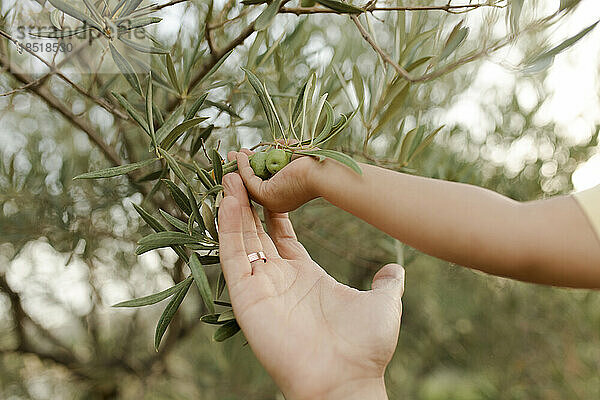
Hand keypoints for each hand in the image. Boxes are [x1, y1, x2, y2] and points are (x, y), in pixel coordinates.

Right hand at [218, 173, 405, 399]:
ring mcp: (259, 285)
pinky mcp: (245, 295)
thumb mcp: (382, 303)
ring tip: (232, 172)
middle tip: (241, 167)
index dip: (274, 206)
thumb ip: (386, 283)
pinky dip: (228, 225)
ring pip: (240, 237)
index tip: (271, 179)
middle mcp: (278, 278)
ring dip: (234, 205)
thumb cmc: (364, 347)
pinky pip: (232, 254)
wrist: (346, 380)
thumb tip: (395, 268)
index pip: (281, 233)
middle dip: (248, 198)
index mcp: (304, 275)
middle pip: (256, 230)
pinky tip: (229, 197)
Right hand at [231, 150, 319, 212]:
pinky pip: (249, 180)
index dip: (252, 169)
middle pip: (252, 184)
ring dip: (238, 167)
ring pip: (248, 183)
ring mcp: (271, 200)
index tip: (246, 155)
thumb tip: (277, 143)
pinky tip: (240, 156)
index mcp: (285, 194)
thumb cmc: (315, 164)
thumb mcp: (295, 156)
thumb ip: (285, 151)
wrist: (323, 172)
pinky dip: (243, 167)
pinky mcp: (267, 196)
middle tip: (234, 154)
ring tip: (232, 153)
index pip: (263, 182)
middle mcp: (276, 200)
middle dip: (241, 168)